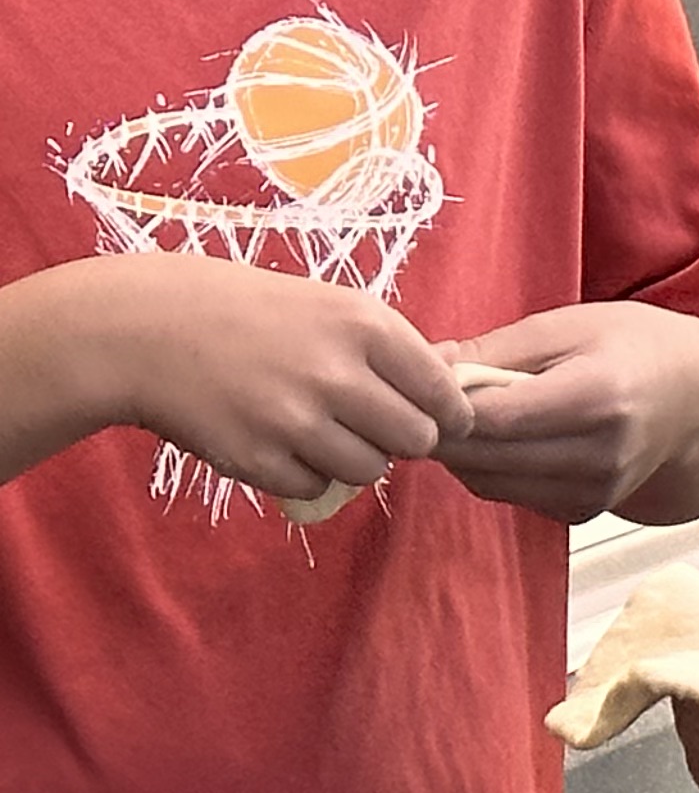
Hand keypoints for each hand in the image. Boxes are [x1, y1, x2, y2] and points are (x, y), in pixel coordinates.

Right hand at [39, 251, 469, 504]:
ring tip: (322, 429)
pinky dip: (306, 473)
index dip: (449, 413)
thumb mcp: (332, 306)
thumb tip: (459, 385)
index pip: (444, 393)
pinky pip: (315, 487)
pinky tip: (281, 441)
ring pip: (369, 470)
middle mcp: (337, 374)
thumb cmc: (252, 313)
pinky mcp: (257, 459)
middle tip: (374, 425)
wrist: (145, 330)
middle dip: (403, 439)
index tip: (442, 419)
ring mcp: (295, 420)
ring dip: (355, 458)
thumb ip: (395, 348)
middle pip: (416, 440)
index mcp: (365, 327)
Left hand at [437, 302, 698, 522]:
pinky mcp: (585, 511)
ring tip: (468, 416)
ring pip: (487, 482)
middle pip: (482, 457)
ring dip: (462, 453)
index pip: (490, 417)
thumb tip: (425, 364)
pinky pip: (510, 495)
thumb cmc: (637, 348)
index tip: (421, 384)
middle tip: (428, 400)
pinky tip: (504, 439)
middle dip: (442, 430)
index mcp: (598, 397)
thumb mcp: (570, 325)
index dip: (441, 404)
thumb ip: (495, 348)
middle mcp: (599, 454)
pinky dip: (491, 469)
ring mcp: (594, 490)